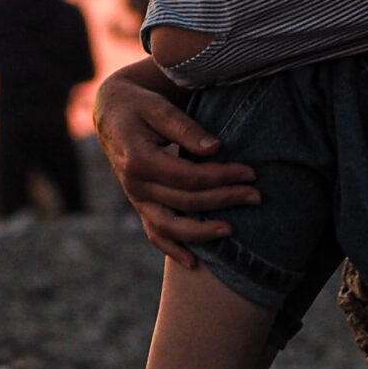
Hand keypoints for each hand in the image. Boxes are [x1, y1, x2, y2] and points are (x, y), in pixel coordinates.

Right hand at [93, 58, 259, 265]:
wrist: (112, 114)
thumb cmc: (139, 106)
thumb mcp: (159, 107)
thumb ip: (185, 128)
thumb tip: (215, 149)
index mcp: (139, 160)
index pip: (189, 176)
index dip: (221, 176)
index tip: (249, 173)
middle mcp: (135, 184)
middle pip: (185, 201)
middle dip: (224, 200)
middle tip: (255, 196)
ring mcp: (136, 199)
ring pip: (170, 226)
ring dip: (202, 232)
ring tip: (231, 231)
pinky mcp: (139, 205)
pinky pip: (154, 233)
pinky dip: (172, 249)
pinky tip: (193, 262)